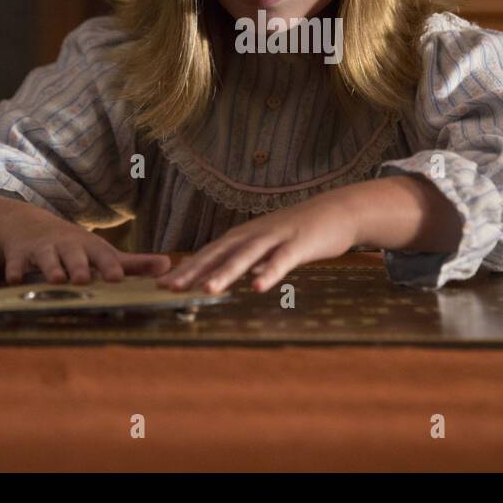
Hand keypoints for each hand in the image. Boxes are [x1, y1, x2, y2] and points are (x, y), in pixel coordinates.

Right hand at [0, 207, 170, 285]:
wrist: (30, 226)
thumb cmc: (76, 246)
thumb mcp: (103, 252)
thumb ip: (134, 264)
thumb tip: (168, 266)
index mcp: (90, 248)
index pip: (103, 256)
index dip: (110, 266)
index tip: (117, 278)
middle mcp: (67, 247)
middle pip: (74, 256)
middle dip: (79, 267)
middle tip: (84, 279)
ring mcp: (42, 250)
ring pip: (46, 259)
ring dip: (51, 268)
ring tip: (55, 280)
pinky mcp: (19, 256)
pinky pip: (15, 263)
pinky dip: (15, 271)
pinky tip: (14, 281)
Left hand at [155, 193, 358, 293]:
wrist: (338, 211)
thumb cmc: (301, 232)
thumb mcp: (268, 245)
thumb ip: (248, 261)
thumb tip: (227, 277)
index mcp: (244, 236)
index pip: (209, 253)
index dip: (186, 268)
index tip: (163, 285)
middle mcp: (254, 234)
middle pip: (219, 253)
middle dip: (194, 271)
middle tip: (171, 289)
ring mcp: (276, 237)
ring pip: (247, 256)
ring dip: (226, 273)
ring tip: (207, 290)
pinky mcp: (300, 243)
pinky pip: (282, 260)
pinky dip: (269, 273)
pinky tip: (258, 289)